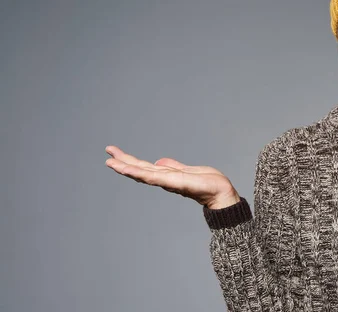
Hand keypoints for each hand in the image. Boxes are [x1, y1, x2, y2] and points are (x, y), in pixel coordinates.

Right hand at [104, 145, 239, 208]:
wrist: (220, 192)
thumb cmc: (207, 183)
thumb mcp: (186, 170)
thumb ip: (172, 166)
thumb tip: (159, 162)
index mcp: (167, 175)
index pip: (144, 167)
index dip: (129, 161)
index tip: (115, 154)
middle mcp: (165, 179)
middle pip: (140, 169)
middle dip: (123, 163)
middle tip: (107, 154)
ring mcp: (168, 181)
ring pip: (143, 174)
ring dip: (126, 168)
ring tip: (111, 162)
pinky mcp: (174, 182)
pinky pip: (154, 177)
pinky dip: (140, 174)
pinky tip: (129, 170)